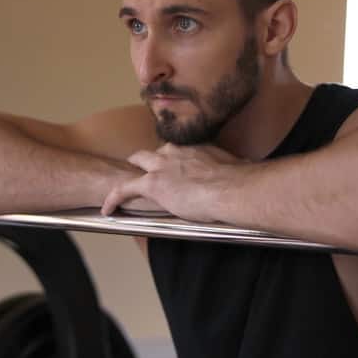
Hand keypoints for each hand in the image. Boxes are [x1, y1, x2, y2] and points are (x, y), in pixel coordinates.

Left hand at [101, 144, 249, 221]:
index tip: (177, 169)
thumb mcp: (239, 169)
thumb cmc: (241, 182)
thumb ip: (236, 170)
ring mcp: (162, 166)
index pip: (178, 150)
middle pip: (155, 151)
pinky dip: (115, 198)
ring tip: (124, 187)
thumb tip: (250, 172)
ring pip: (138, 162)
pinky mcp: (152, 184)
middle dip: (149, 161)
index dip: (174, 160)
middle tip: (149, 173)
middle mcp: (176, 151)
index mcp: (196, 148)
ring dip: (132, 173)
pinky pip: (125, 188)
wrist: (232, 189)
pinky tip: (108, 209)